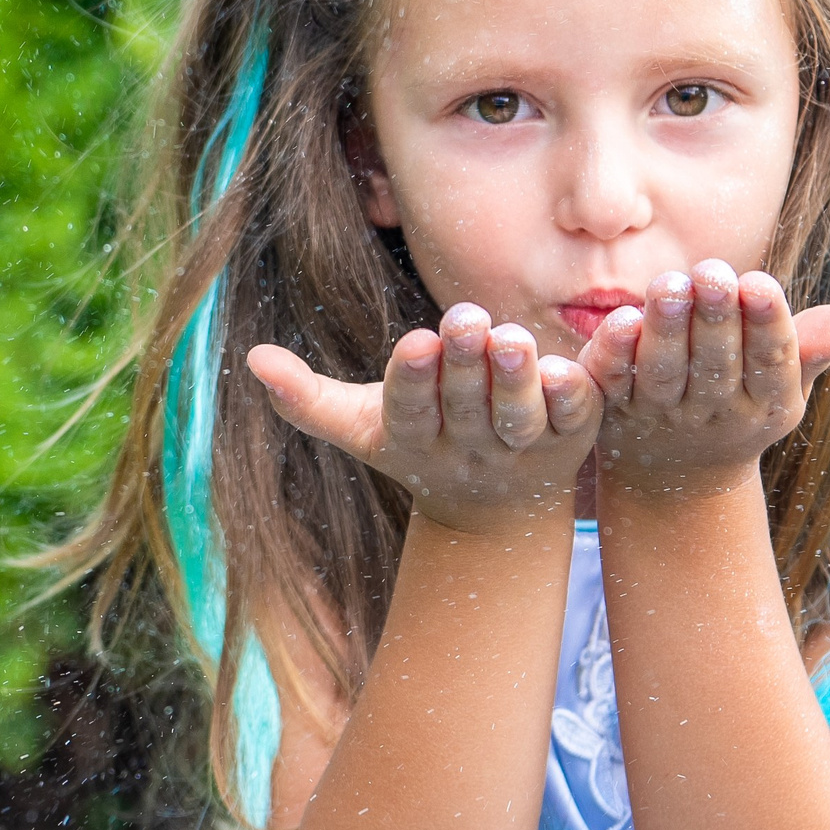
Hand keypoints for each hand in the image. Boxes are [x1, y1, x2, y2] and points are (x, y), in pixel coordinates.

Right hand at [247, 303, 602, 534]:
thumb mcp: (360, 426)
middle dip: (466, 364)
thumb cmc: (418, 444)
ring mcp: (521, 447)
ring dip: (519, 379)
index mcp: (415, 438)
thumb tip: (252, 359)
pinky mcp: (572, 439)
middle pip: (467, 406)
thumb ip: (307, 399)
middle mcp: (469, 446)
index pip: (410, 410)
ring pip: (521, 416)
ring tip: (514, 337)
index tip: (416, 344)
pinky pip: (578, 413)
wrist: (496, 511)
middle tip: (467, 318)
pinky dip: (578, 389)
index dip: (413, 380)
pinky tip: (574, 362)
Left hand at [579, 262, 829, 503]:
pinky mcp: (613, 411)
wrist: (678, 474)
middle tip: (712, 270)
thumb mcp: (787, 379)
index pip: (772, 362)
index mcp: (767, 404)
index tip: (760, 283)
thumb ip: (818, 344)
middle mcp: (715, 415)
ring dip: (667, 328)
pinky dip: (614, 354)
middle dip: (716, 316)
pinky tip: (620, 319)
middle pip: (716, 363)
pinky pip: (613, 382)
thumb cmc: (743, 397)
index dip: (765, 324)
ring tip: (670, 282)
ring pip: (664, 372)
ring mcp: (662, 416)